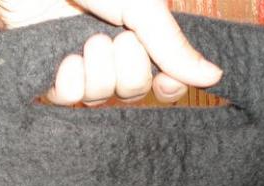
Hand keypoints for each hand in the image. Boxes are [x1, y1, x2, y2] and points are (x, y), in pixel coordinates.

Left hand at [0, 0, 222, 105]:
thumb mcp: (142, 5)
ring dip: (96, 72)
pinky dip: (69, 82)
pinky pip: (67, 99)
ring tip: (85, 39)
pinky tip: (65, 58)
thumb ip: (173, 45)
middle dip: (127, 68)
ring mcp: (80, 61)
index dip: (168, 88)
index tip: (166, 82)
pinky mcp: (49, 69)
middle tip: (114, 37)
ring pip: (100, 98)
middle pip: (133, 91)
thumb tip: (215, 77)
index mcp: (139, 32)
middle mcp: (112, 50)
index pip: (163, 79)